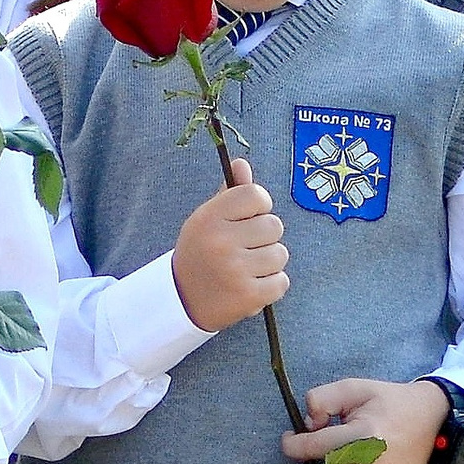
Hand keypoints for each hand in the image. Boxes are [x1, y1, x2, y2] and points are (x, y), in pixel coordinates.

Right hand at [172, 159, 288, 330]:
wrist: (182, 299)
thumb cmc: (201, 252)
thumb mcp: (207, 219)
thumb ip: (229, 194)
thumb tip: (241, 164)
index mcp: (210, 217)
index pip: (256, 195)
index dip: (259, 206)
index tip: (249, 219)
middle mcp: (221, 241)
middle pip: (274, 225)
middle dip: (265, 237)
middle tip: (244, 249)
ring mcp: (235, 270)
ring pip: (280, 254)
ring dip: (269, 262)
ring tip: (246, 269)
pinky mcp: (248, 296)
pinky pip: (281, 281)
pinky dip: (271, 285)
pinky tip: (250, 286)